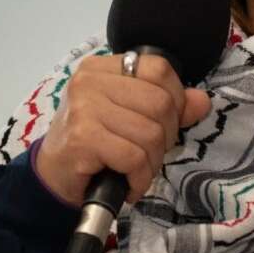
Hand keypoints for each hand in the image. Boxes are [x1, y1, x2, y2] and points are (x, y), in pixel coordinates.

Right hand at [35, 53, 211, 207]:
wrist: (51, 177)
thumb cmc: (92, 144)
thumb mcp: (128, 117)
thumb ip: (166, 105)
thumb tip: (202, 101)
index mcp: (102, 68)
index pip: (158, 68)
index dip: (175, 98)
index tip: (164, 124)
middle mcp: (89, 81)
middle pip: (160, 102)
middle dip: (165, 137)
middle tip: (148, 155)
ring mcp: (84, 108)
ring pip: (151, 133)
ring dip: (151, 163)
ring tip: (136, 172)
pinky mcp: (83, 138)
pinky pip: (134, 157)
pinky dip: (139, 178)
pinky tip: (128, 184)